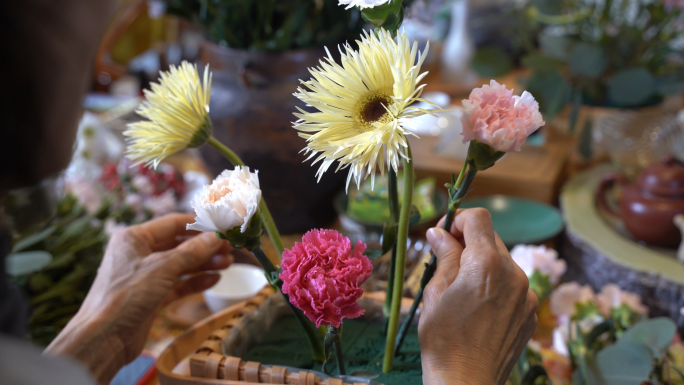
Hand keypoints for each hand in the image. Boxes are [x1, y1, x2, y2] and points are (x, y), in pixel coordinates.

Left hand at [45, 214, 231, 383]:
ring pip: (180, 264)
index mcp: (134, 238)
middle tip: (229, 249)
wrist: (103, 339)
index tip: (223, 227)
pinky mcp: (151, 296)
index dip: (199, 224)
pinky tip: (214, 280)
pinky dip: (195, 281)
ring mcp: (145, 276)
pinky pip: (177, 284)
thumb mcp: (162, 268)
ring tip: (227, 264)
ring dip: (203, 263)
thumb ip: (192, 251)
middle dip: (204, 246)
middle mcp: (139, 253)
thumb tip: (216, 237)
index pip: (173, 223)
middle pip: (178, 244)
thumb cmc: (126, 296)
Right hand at [419, 209, 537, 384]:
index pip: (479, 219)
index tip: (446, 235)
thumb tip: (438, 232)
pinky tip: (480, 309)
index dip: (459, 220)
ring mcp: (527, 294)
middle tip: (448, 262)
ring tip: (464, 291)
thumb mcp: (435, 291)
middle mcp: (514, 273)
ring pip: (503, 263)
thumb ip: (444, 256)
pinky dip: (497, 287)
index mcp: (486, 264)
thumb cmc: (443, 338)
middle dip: (470, 243)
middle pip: (492, 239)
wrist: (466, 381)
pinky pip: (514, 286)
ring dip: (484, 266)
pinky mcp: (531, 312)